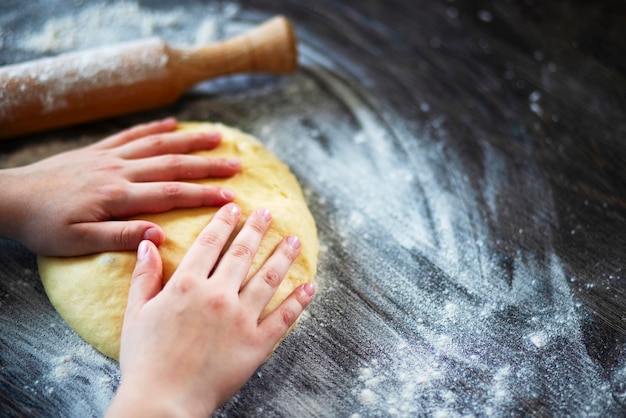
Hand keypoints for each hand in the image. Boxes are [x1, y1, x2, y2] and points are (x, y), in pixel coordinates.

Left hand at [0, 118, 240, 255]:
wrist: (9, 198)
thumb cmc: (43, 226)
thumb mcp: (77, 242)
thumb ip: (119, 237)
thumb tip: (158, 236)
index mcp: (118, 196)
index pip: (171, 194)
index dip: (204, 195)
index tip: (231, 197)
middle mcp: (120, 171)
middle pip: (172, 164)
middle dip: (208, 165)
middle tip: (237, 164)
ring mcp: (110, 157)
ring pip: (158, 144)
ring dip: (190, 140)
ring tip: (218, 137)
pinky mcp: (99, 150)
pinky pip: (132, 134)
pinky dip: (155, 127)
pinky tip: (173, 123)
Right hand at [106, 203, 314, 416]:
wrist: (163, 403)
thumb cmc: (145, 360)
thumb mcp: (135, 314)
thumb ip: (144, 276)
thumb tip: (148, 242)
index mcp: (187, 286)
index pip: (210, 244)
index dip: (224, 222)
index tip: (234, 207)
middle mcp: (217, 295)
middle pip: (243, 253)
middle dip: (257, 229)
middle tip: (269, 213)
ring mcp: (241, 319)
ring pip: (268, 278)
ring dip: (283, 256)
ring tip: (294, 239)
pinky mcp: (257, 343)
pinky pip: (284, 317)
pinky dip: (299, 301)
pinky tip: (310, 285)